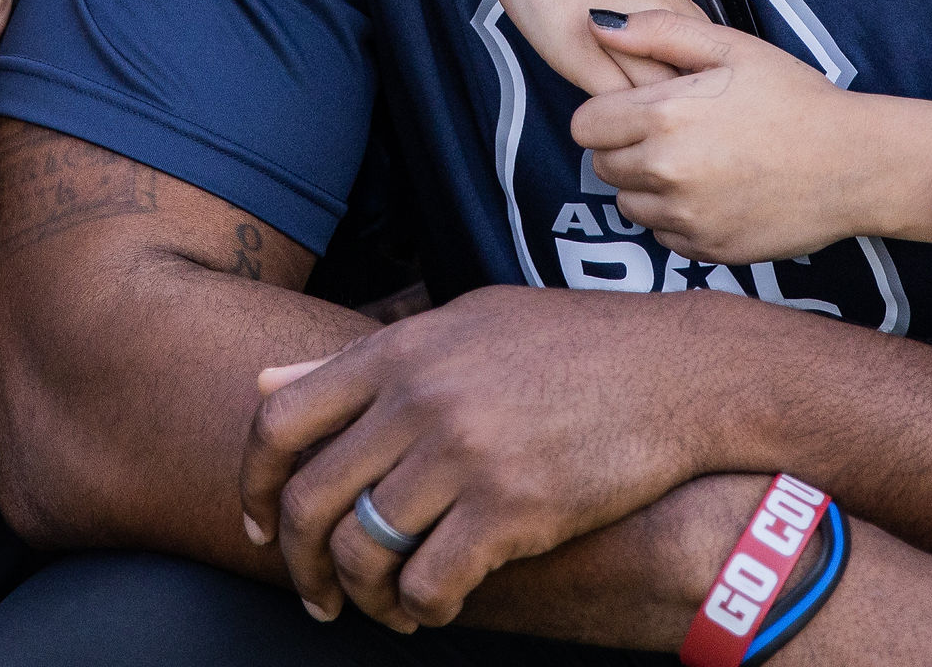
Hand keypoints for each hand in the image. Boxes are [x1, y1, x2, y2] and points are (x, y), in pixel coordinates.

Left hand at [237, 286, 748, 629]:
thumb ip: (364, 359)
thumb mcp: (462, 324)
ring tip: (383, 605)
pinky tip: (436, 604)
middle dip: (299, 563)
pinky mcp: (511, 507)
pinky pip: (428, 581)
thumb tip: (266, 381)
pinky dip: (421, 607)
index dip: (253, 484)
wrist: (678, 371)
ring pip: (362, 549)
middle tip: (315, 595)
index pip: (279, 421)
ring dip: (362, 594)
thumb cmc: (572, 345)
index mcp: (399, 350)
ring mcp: (463, 453)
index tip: (258, 525)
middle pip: (308, 499)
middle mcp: (419, 398)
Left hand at [569, 13, 931, 263]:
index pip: (585, 126)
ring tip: (696, 163)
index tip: (636, 110)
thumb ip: (657, 32)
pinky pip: (664, 236)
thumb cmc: (796, 97)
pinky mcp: (708, 249)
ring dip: (648, 187)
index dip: (606, 115)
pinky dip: (678, 218)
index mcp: (664, 116)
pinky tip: (715, 193)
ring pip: (630, 205)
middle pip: (603, 167)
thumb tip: (596, 24)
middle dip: (626, 149)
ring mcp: (686, 217)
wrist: (855, 163)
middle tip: (672, 134)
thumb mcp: (732, 47)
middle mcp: (666, 171)